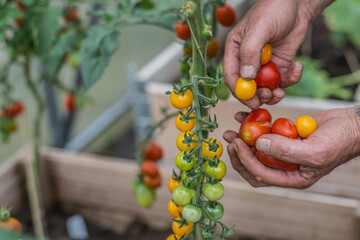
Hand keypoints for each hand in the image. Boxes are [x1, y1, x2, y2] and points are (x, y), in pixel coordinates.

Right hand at [223, 0, 331, 108]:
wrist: (297, 5)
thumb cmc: (273, 10)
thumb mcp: (259, 29)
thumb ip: (250, 52)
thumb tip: (246, 77)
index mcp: (235, 51)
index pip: (231, 76)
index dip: (239, 91)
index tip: (251, 100)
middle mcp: (247, 60)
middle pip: (248, 86)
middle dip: (258, 95)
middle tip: (269, 96)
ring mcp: (263, 65)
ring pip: (265, 87)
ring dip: (273, 93)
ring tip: (282, 90)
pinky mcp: (279, 66)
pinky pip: (282, 80)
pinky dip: (291, 79)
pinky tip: (297, 67)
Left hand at [223, 107, 359, 188]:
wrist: (353, 124)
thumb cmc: (340, 141)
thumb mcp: (314, 151)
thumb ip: (286, 151)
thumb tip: (258, 144)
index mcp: (292, 178)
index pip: (261, 175)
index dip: (246, 161)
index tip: (236, 144)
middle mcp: (286, 167)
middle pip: (254, 166)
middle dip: (239, 154)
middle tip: (229, 139)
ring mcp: (285, 151)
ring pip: (257, 150)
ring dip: (243, 140)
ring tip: (232, 130)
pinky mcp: (285, 137)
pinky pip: (265, 134)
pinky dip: (254, 127)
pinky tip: (245, 117)